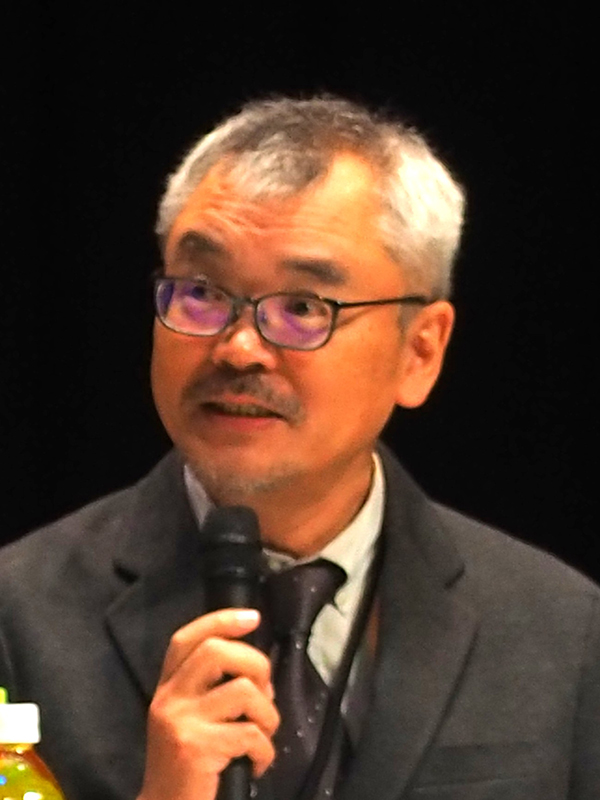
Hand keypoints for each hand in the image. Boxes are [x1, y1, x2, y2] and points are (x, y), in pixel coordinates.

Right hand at [137, 608, 278, 799]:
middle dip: (256, 664)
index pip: (186, 639)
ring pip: (243, 690)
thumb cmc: (186, 766)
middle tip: (266, 693)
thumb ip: (211, 691)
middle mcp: (169, 699)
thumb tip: (259, 673)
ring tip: (264, 734)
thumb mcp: (188, 719)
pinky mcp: (196, 748)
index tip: (252, 617)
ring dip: (268, 713)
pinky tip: (258, 763)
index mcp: (167, 688)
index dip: (220, 620)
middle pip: (217, 652)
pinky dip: (266, 749)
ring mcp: (180, 722)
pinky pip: (250, 733)